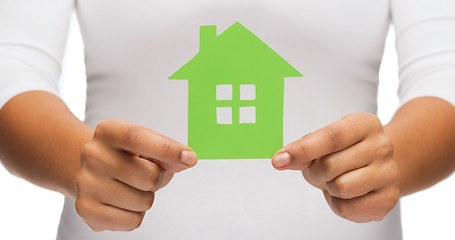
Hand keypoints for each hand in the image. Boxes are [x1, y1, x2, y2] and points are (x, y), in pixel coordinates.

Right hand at [75, 119, 197, 230]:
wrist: (93, 170)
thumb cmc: (128, 156)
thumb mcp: (147, 145)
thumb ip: (169, 152)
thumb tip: (187, 159)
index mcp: (109, 131)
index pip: (138, 138)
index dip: (167, 149)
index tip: (190, 157)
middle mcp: (93, 154)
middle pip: (150, 176)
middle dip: (158, 179)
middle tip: (146, 174)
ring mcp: (86, 182)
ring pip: (144, 202)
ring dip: (146, 198)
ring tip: (131, 187)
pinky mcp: (86, 209)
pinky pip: (133, 221)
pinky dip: (135, 215)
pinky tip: (122, 202)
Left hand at [272, 113, 398, 222]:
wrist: (379, 165)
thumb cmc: (347, 151)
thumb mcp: (326, 142)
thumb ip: (305, 149)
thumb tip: (282, 160)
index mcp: (364, 124)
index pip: (330, 137)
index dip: (301, 150)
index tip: (278, 160)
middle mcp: (381, 146)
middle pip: (330, 165)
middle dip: (315, 172)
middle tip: (321, 171)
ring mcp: (389, 173)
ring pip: (340, 187)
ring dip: (329, 188)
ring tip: (337, 180)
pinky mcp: (390, 198)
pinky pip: (348, 208)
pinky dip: (339, 204)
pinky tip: (348, 194)